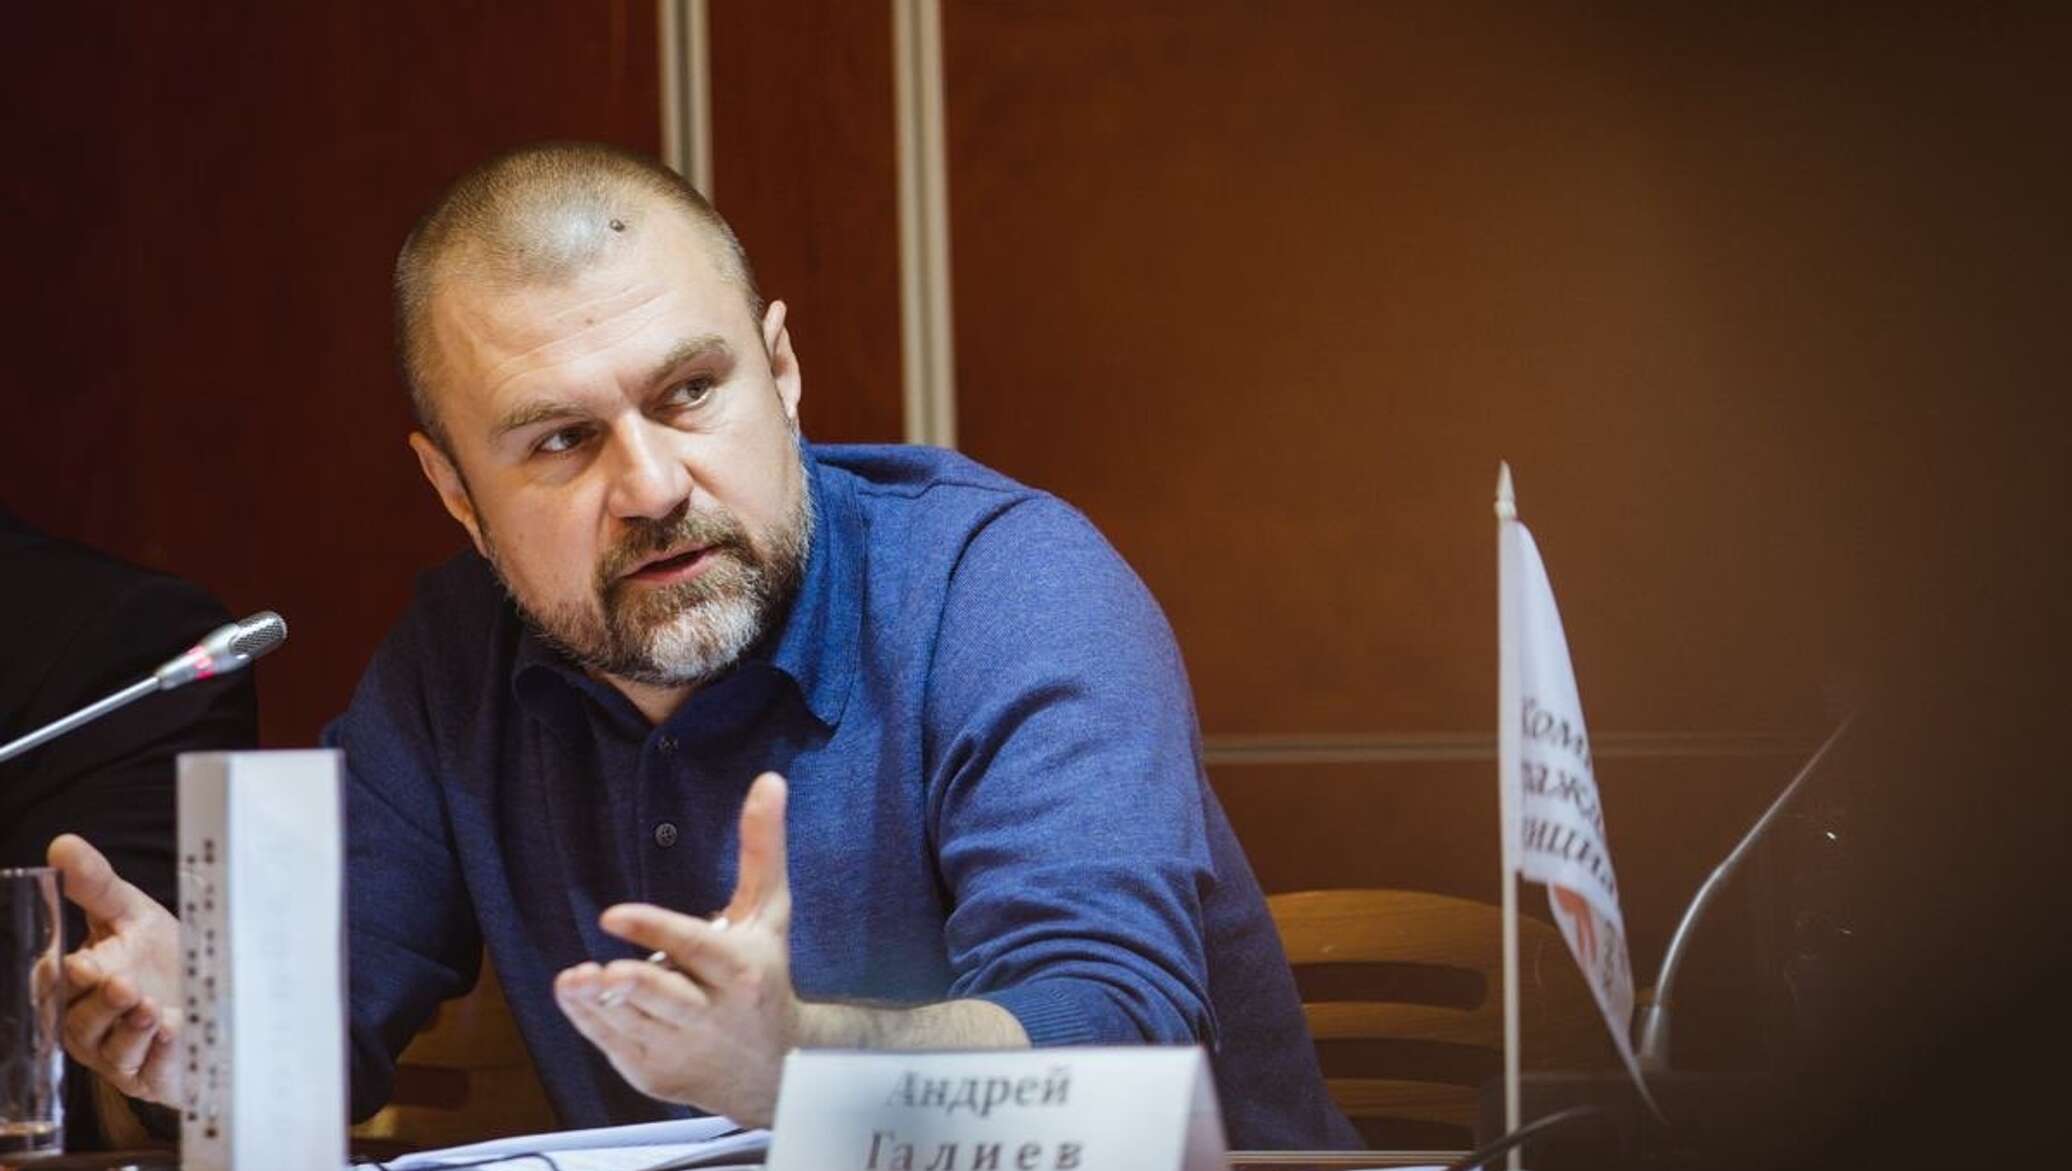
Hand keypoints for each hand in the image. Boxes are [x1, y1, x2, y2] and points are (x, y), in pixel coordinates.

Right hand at [46, 834, 183, 1108]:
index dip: (63, 978)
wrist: (208, 996)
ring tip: (151, 1006)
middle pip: (80, 1020)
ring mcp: (118, 1054)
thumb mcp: (132, 914)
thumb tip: (61, 844)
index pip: (54, 985)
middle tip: (122, 983)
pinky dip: (158, 1053)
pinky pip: (148, 1070)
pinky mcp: (150, 1075)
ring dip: (130, 1028)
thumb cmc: (159, 956)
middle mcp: (89, 1024)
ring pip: (111, 1049)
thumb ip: (96, 884)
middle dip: (101, 1003)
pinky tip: (173, 1032)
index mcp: (76, 986)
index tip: (81, 963)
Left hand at [555, 772, 799, 1125]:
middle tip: (596, 971)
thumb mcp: (769, 913)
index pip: (694, 948)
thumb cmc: (765, 974)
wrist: (771, 1069)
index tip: (612, 916)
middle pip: (664, 996)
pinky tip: (575, 994)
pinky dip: (590, 1019)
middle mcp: (713, 1013)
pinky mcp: (655, 1072)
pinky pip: (613, 1044)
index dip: (654, 932)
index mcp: (742, 971)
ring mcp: (682, 1047)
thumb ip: (763, 848)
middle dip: (630, 985)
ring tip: (575, 979)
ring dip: (597, 1000)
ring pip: (631, 1020)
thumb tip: (769, 780)